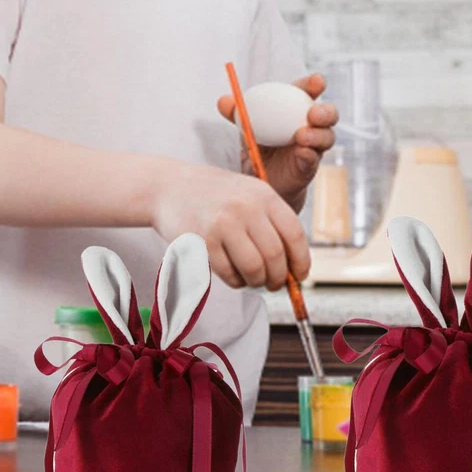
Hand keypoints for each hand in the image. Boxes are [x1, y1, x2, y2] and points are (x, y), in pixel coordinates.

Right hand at [151, 160, 310, 290]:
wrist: (170, 187)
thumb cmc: (217, 196)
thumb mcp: (250, 195)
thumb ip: (274, 224)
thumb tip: (295, 266)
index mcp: (264, 195)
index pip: (294, 234)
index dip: (301, 261)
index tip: (300, 276)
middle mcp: (246, 208)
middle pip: (276, 256)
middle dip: (279, 278)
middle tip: (274, 284)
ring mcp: (223, 225)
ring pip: (254, 269)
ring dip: (257, 282)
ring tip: (253, 279)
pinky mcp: (203, 242)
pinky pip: (229, 274)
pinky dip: (236, 281)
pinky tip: (234, 274)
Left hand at [218, 73, 337, 211]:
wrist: (260, 179)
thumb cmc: (259, 147)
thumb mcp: (247, 127)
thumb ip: (237, 114)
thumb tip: (223, 101)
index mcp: (297, 109)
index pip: (309, 92)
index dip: (314, 85)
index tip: (316, 82)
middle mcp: (311, 126)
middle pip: (329, 114)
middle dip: (326, 111)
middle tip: (313, 114)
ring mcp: (314, 147)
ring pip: (327, 137)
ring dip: (318, 135)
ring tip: (301, 136)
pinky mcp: (309, 166)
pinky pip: (314, 159)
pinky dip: (309, 155)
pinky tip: (301, 153)